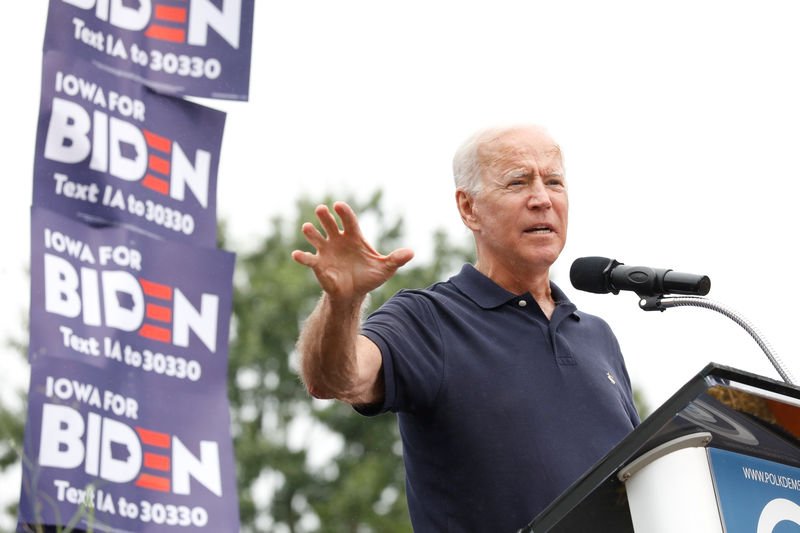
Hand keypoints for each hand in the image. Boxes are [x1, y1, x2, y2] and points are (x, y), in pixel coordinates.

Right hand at [292, 202, 413, 300]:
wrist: (354, 293)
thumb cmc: (368, 277)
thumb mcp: (385, 269)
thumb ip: (396, 259)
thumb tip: (412, 253)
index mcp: (353, 237)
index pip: (348, 220)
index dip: (344, 213)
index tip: (338, 206)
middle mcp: (337, 240)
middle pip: (329, 224)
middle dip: (325, 217)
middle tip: (321, 210)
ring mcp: (326, 251)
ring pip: (316, 237)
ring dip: (311, 232)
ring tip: (308, 227)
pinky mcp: (318, 265)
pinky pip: (308, 259)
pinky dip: (302, 257)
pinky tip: (297, 254)